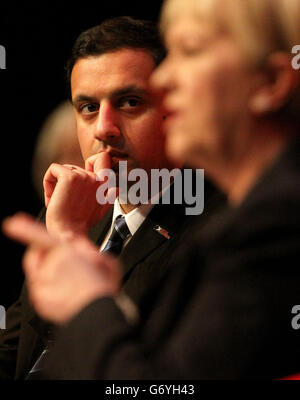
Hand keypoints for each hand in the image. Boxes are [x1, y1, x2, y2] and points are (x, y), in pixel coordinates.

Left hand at [2, 212, 119, 323]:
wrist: (98, 316)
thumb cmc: (103, 290)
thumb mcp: (105, 263)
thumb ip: (88, 251)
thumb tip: (77, 247)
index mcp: (66, 254)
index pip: (39, 237)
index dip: (25, 229)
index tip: (13, 223)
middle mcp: (49, 269)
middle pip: (38, 256)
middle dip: (48, 256)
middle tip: (68, 262)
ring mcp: (42, 287)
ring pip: (40, 274)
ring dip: (51, 274)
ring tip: (74, 283)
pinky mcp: (41, 302)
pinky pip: (42, 291)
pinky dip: (52, 290)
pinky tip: (69, 294)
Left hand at [43, 152, 113, 239]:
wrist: (69, 232)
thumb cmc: (81, 224)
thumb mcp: (100, 211)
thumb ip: (109, 197)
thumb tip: (117, 189)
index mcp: (104, 185)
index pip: (103, 158)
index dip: (92, 161)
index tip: (82, 176)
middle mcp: (96, 178)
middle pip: (74, 167)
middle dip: (66, 183)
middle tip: (66, 201)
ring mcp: (84, 176)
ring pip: (63, 169)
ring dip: (56, 185)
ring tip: (60, 202)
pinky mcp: (69, 177)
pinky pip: (53, 169)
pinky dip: (48, 182)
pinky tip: (52, 198)